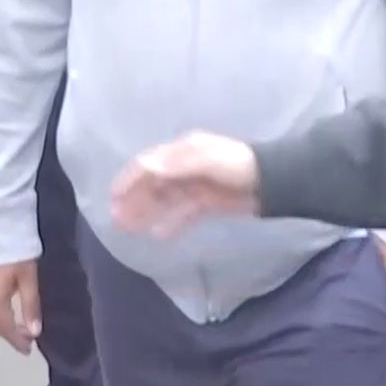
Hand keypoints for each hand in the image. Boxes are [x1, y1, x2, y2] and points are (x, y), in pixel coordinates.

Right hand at [0, 260, 41, 353]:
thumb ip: (30, 306)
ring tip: (19, 330)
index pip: (5, 328)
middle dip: (10, 335)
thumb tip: (35, 333)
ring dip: (3, 325)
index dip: (17, 340)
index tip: (28, 350)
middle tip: (27, 342)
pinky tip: (6, 313)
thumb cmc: (18, 252)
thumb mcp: (29, 279)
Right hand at [111, 131, 259, 237]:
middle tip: (117, 220)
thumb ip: (175, 165)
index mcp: (183, 151)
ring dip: (147, 212)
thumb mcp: (206, 160)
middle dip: (134, 199)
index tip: (113, 199)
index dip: (129, 180)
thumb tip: (144, 168)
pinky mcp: (207, 202)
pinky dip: (169, 222)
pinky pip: (182, 213)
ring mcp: (196, 185)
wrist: (272, 182)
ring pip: (164, 199)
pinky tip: (158, 235)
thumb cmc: (237, 166)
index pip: (148, 164)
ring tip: (130, 228)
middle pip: (153, 183)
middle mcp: (186, 166)